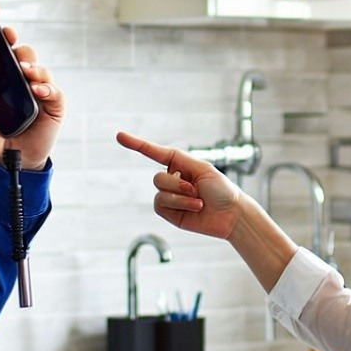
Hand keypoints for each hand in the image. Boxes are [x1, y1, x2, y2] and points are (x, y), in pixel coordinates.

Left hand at [0, 0, 64, 170]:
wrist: (3, 161)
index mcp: (4, 77)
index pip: (5, 49)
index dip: (1, 32)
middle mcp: (23, 81)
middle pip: (25, 52)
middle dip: (18, 43)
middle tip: (9, 37)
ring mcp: (40, 92)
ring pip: (40, 69)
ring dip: (32, 65)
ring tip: (23, 69)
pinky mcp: (54, 107)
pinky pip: (54, 91)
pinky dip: (46, 88)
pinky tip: (36, 90)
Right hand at [116, 131, 242, 238]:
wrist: (231, 214)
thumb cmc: (222, 189)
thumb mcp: (203, 168)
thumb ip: (180, 163)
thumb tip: (163, 169)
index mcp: (180, 165)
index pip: (155, 153)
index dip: (137, 144)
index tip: (119, 136)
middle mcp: (173, 180)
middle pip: (158, 178)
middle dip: (177, 184)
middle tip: (196, 190)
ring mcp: (170, 197)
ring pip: (159, 193)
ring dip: (180, 197)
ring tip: (199, 201)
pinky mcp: (170, 214)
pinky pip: (161, 206)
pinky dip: (179, 205)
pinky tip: (195, 208)